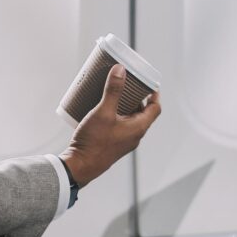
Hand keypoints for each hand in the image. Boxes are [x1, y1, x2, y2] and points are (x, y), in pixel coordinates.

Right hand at [60, 64, 161, 185]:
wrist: (81, 166)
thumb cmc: (94, 141)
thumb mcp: (103, 112)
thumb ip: (112, 90)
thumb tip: (120, 70)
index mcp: (138, 128)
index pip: (155, 108)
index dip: (154, 94)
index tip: (150, 84)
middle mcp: (134, 136)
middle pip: (143, 113)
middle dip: (137, 98)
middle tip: (128, 84)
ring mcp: (123, 142)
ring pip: (130, 120)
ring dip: (125, 106)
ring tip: (114, 93)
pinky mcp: (112, 144)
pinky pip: (120, 126)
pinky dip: (116, 115)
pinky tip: (102, 110)